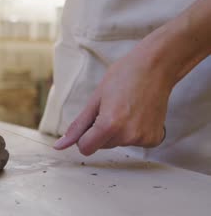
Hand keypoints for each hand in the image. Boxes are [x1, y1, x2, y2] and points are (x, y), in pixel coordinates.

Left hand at [53, 27, 175, 154]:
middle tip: (112, 108)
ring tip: (126, 108)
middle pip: (101, 146)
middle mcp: (128, 136)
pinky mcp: (154, 139)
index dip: (84, 136)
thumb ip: (77, 126)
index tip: (91, 121)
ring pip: (117, 143)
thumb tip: (60, 146)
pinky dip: (132, 131)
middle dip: (101, 131)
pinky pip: (134, 142)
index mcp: (109, 125)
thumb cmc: (123, 76)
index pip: (85, 148)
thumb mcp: (95, 99)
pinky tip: (138, 114)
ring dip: (117, 131)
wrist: (155, 67)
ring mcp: (143, 139)